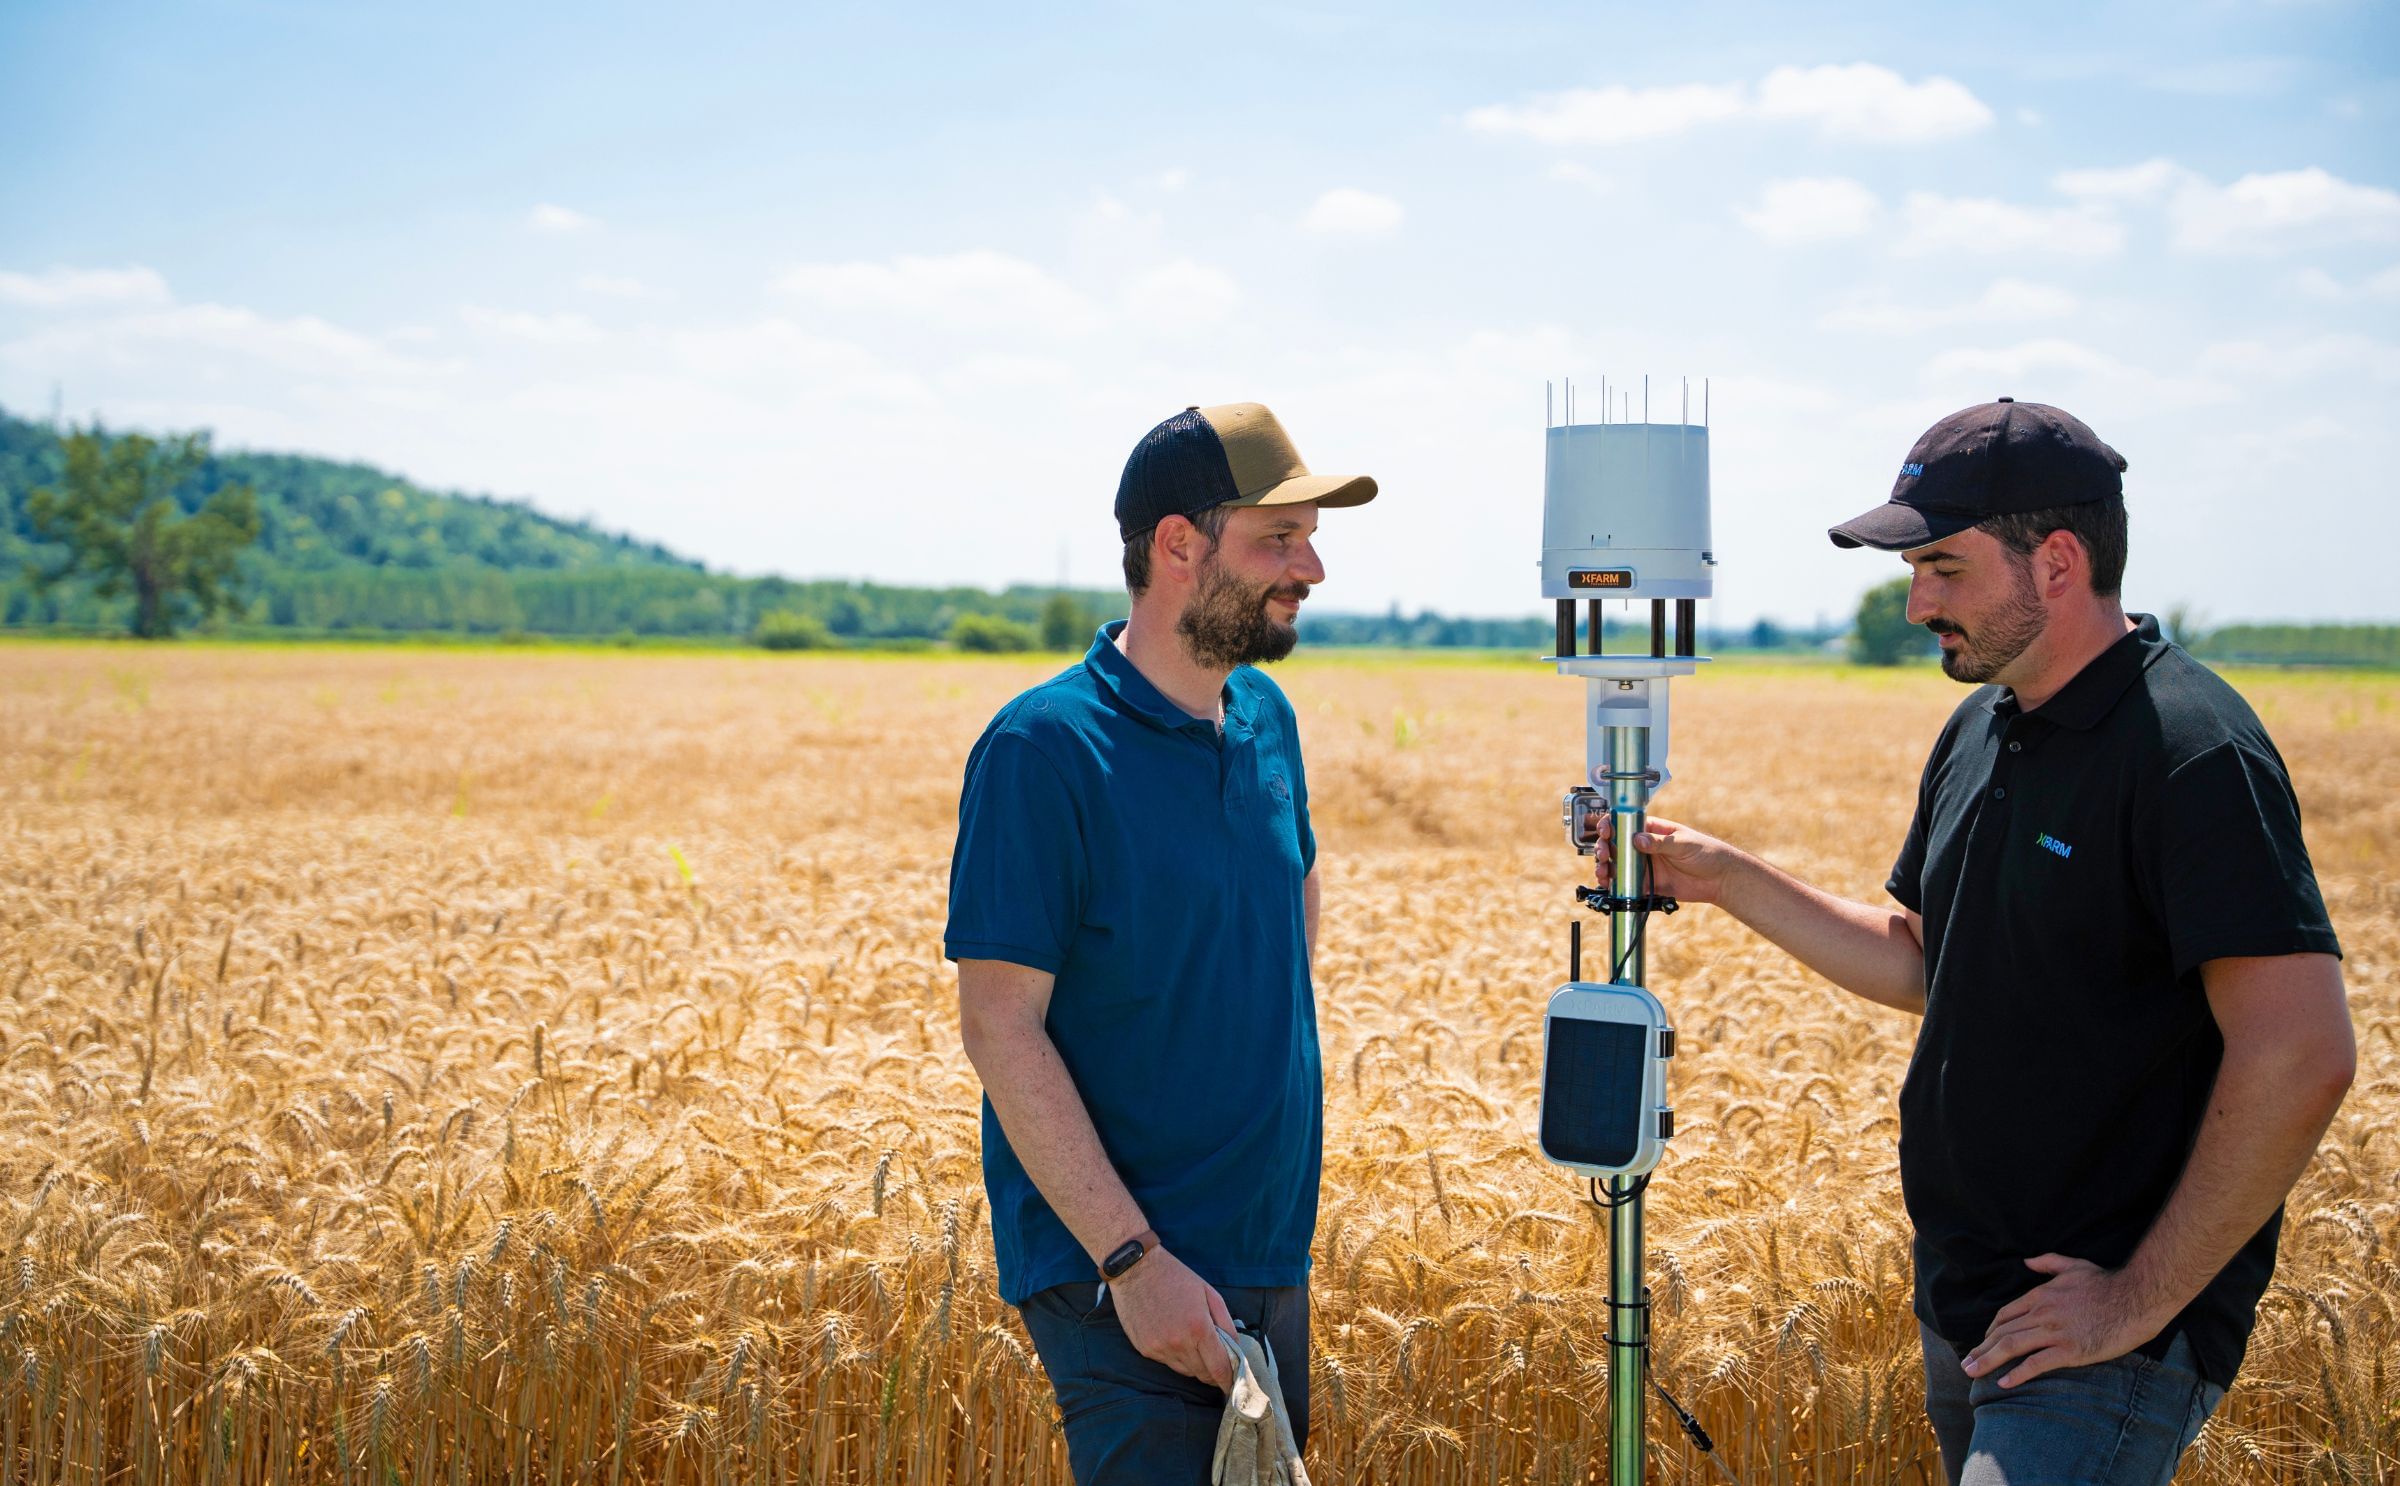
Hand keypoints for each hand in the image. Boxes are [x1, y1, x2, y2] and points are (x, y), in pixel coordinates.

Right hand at [1107, 1247, 1235, 1389]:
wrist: (1136, 1269)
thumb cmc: (1176, 1277)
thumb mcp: (1209, 1293)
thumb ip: (1226, 1324)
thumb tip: (1235, 1350)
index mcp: (1199, 1328)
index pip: (1218, 1368)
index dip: (1228, 1380)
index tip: (1233, 1385)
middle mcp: (1179, 1343)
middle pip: (1203, 1374)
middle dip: (1213, 1373)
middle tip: (1218, 1364)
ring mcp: (1160, 1348)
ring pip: (1186, 1372)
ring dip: (1195, 1365)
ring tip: (1195, 1346)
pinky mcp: (1145, 1350)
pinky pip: (1168, 1363)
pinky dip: (1176, 1357)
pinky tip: (1174, 1338)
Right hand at [1593, 816, 1737, 905]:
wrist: (1721, 880)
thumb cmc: (1707, 853)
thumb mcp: (1684, 843)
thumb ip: (1660, 843)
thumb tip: (1637, 839)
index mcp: (1653, 830)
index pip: (1626, 824)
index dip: (1611, 825)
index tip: (1605, 831)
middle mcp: (1645, 847)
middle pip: (1616, 845)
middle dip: (1604, 848)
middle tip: (1603, 854)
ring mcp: (1646, 866)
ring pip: (1618, 865)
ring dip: (1606, 868)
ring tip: (1603, 872)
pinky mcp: (1649, 884)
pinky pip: (1627, 885)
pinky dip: (1615, 886)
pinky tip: (1610, 885)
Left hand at [1962, 1255, 2172, 1387]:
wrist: (2135, 1298)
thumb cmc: (2107, 1282)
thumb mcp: (2074, 1265)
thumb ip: (2048, 1262)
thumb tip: (2027, 1261)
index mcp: (2041, 1296)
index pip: (2006, 1316)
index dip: (1991, 1331)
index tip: (1983, 1343)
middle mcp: (2042, 1314)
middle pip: (2002, 1333)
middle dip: (1981, 1350)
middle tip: (1965, 1364)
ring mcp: (2055, 1333)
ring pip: (2012, 1347)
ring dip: (1988, 1361)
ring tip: (1972, 1373)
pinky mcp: (2070, 1351)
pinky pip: (2037, 1364)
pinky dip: (2017, 1373)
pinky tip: (2004, 1383)